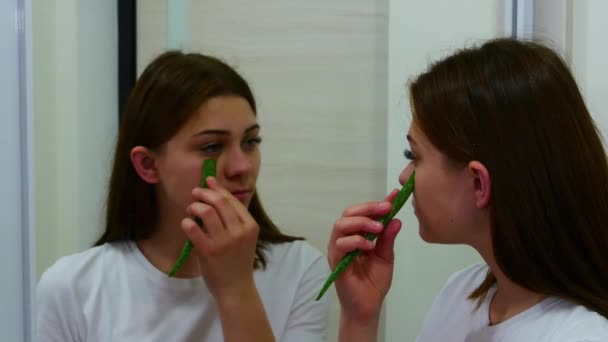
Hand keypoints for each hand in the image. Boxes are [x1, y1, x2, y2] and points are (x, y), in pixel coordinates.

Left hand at [181, 177, 258, 301]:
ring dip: (195, 206)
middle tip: (195, 193)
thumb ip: (234, 220)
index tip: (208, 181)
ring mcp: (224, 241)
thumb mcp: (244, 238)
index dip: (218, 188)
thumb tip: (216, 197)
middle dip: (205, 193)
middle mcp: (239, 231)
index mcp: (250, 226)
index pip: (232, 200)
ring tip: (191, 209)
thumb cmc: (238, 262)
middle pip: (219, 202)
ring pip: (207, 212)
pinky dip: (187, 222)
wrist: (235, 288)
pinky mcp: (209, 251)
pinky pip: (194, 229)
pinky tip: (186, 223)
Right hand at [329, 189, 402, 322]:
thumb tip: (396, 219)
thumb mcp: (386, 256)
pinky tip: (369, 246)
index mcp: (356, 234)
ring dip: (361, 223)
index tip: (393, 195)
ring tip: (378, 229)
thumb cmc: (374, 281)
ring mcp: (338, 249)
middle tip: (386, 209)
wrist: (368, 306)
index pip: (363, 213)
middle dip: (368, 208)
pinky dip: (355, 241)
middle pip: (348, 213)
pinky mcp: (335, 262)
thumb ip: (388, 238)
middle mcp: (344, 238)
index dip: (377, 203)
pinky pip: (340, 245)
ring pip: (341, 225)